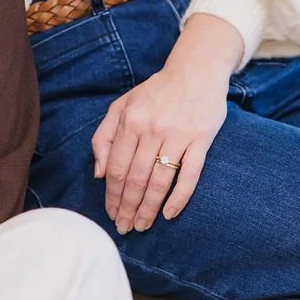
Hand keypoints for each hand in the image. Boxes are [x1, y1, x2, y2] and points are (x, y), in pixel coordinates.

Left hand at [92, 15, 241, 233]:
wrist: (195, 71)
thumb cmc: (155, 92)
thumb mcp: (121, 106)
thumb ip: (104, 137)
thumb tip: (98, 173)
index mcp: (130, 121)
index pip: (116, 167)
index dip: (111, 195)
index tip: (111, 213)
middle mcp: (152, 129)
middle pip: (136, 178)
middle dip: (127, 207)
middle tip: (124, 227)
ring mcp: (178, 135)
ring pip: (159, 181)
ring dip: (149, 208)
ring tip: (142, 225)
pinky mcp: (201, 139)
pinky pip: (189, 175)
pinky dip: (179, 198)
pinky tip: (169, 214)